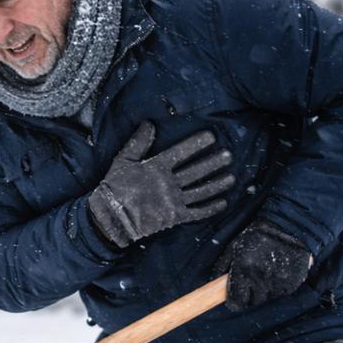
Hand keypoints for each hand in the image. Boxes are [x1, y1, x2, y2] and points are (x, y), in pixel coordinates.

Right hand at [88, 121, 233, 247]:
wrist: (111, 217)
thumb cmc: (115, 187)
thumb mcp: (123, 161)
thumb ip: (138, 143)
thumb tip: (149, 124)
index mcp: (156, 167)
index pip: (181, 152)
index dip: (197, 144)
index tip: (211, 137)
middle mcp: (168, 183)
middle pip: (196, 171)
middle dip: (214, 163)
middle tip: (229, 156)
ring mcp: (173, 201)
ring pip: (200, 191)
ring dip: (217, 184)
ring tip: (232, 178)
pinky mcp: (174, 217)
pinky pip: (196, 212)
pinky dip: (210, 208)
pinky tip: (222, 202)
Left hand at [215, 219, 311, 311]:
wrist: (286, 228)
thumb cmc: (257, 236)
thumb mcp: (234, 247)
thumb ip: (223, 266)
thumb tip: (214, 283)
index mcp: (244, 268)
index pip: (237, 301)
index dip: (235, 301)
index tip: (236, 298)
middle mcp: (260, 277)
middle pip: (252, 302)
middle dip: (250, 294)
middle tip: (252, 281)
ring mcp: (277, 281)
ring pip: (267, 298)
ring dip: (264, 290)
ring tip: (266, 273)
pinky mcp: (291, 283)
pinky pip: (280, 294)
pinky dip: (278, 287)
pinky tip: (277, 273)